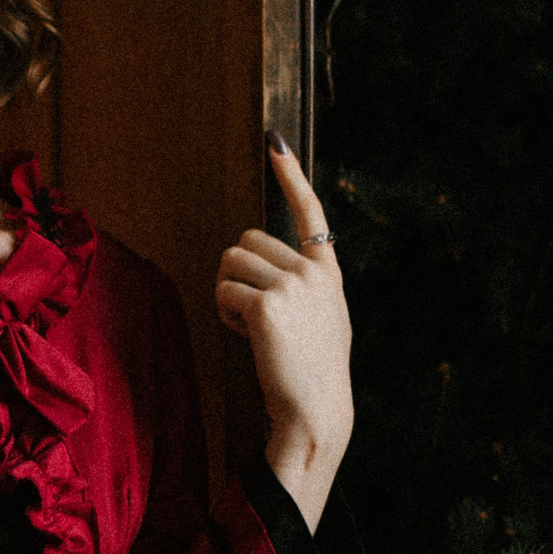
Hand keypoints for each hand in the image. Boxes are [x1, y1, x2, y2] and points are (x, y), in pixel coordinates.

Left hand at [215, 136, 352, 532]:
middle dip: (238, 274)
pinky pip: (224, 292)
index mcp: (328, 271)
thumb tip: (262, 262)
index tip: (275, 142)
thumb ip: (304, 286)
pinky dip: (225, 315)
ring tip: (253, 328)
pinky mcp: (267, 306)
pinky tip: (249, 339)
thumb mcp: (322, 318)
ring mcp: (292, 286)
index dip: (291, 174)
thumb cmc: (312, 372)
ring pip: (230, 262)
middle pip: (247, 240)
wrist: (316, 411)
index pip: (310, 211)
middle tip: (254, 314)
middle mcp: (313, 271)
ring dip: (228, 293)